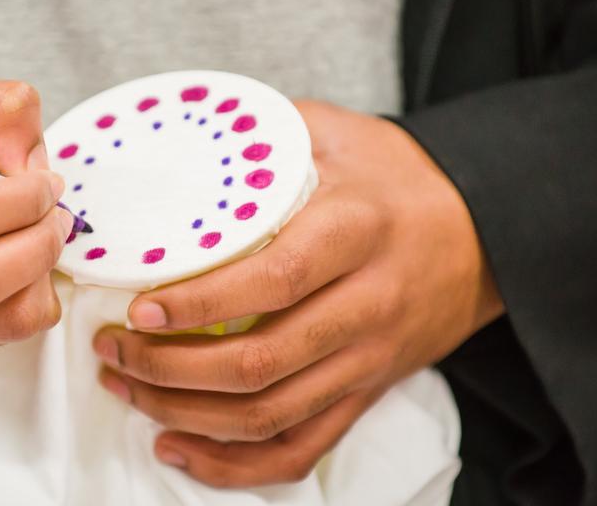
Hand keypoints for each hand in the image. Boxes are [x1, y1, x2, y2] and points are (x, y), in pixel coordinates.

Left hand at [92, 101, 503, 486]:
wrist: (482, 229)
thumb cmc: (397, 177)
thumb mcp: (339, 133)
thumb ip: (267, 132)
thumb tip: (183, 130)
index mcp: (356, 233)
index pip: (276, 281)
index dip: (203, 304)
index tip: (140, 306)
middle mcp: (366, 305)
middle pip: (261, 363)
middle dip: (170, 368)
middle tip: (113, 349)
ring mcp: (367, 360)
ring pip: (270, 414)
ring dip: (186, 413)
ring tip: (127, 390)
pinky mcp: (366, 393)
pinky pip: (302, 449)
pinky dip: (235, 465)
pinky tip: (179, 447)